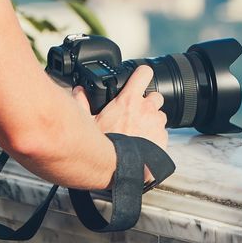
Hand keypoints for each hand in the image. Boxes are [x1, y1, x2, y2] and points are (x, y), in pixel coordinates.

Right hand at [72, 65, 168, 183]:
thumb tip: (78, 91)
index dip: (143, 73)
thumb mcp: (88, 121)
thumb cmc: (104, 145)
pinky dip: (157, 137)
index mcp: (129, 100)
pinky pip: (163, 134)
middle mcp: (146, 109)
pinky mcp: (163, 140)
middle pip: (156, 95)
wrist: (117, 169)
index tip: (141, 77)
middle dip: (149, 102)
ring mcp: (156, 125)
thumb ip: (82, 102)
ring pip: (161, 116)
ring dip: (153, 120)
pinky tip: (145, 144)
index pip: (144, 73)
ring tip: (140, 131)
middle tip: (137, 112)